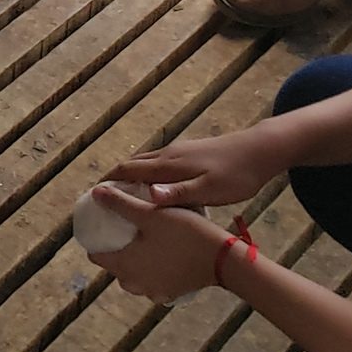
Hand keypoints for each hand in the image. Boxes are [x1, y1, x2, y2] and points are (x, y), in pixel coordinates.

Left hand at [88, 186, 228, 302]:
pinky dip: (151, 272)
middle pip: (115, 268)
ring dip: (133, 264)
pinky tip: (160, 257)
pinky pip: (152, 283)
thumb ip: (121, 204)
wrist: (221, 258)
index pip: (97, 256)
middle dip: (114, 252)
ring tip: (140, 243)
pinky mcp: (172, 294)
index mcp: (126, 265)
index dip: (94, 241)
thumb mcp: (150, 214)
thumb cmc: (183, 233)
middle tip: (120, 231)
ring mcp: (155, 291)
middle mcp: (136, 283)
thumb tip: (96, 193)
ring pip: (134, 278)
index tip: (98, 227)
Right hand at [103, 121, 284, 209]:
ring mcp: (179, 152)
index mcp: (169, 166)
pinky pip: (158, 164)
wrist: (260, 151)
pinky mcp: (189, 154)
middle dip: (113, 179)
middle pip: (132, 164)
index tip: (91, 197)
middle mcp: (168, 155)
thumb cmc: (236, 175)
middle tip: (101, 200)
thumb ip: (178, 194)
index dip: (108, 182)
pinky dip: (145, 175)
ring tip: (121, 196)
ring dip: (129, 176)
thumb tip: (147, 195)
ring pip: (145, 163)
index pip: (129, 170)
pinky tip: (153, 189)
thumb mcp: (209, 190)